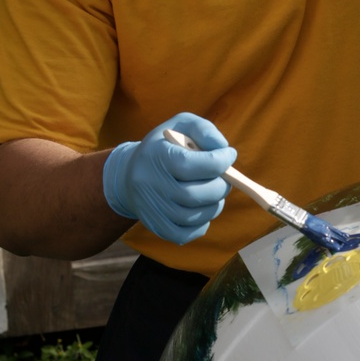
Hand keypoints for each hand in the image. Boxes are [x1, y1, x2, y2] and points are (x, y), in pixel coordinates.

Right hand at [102, 113, 236, 243]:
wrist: (130, 174)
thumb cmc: (165, 146)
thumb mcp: (181, 126)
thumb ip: (204, 130)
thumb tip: (222, 148)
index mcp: (156, 156)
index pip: (191, 164)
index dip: (218, 162)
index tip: (229, 155)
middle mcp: (149, 184)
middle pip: (194, 195)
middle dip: (220, 187)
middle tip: (225, 179)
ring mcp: (151, 208)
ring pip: (193, 217)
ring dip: (214, 206)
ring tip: (213, 192)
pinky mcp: (155, 226)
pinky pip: (185, 234)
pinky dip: (201, 224)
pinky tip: (201, 208)